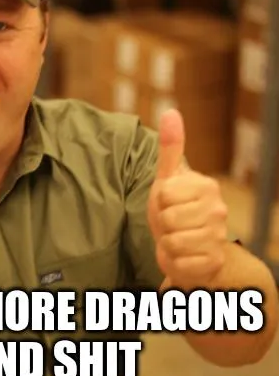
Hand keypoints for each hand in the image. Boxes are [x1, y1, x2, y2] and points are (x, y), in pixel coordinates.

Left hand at [147, 109, 228, 288]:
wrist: (191, 248)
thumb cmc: (176, 210)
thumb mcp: (168, 178)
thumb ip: (170, 148)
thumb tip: (171, 112)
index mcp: (206, 186)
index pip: (163, 193)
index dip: (158, 201)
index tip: (168, 204)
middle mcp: (218, 211)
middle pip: (166, 218)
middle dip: (161, 224)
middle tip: (171, 224)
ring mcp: (218, 238)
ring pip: (171, 242)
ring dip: (166, 244)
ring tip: (176, 239)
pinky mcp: (212, 263)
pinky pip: (177, 263)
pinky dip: (173, 262)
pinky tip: (182, 256)